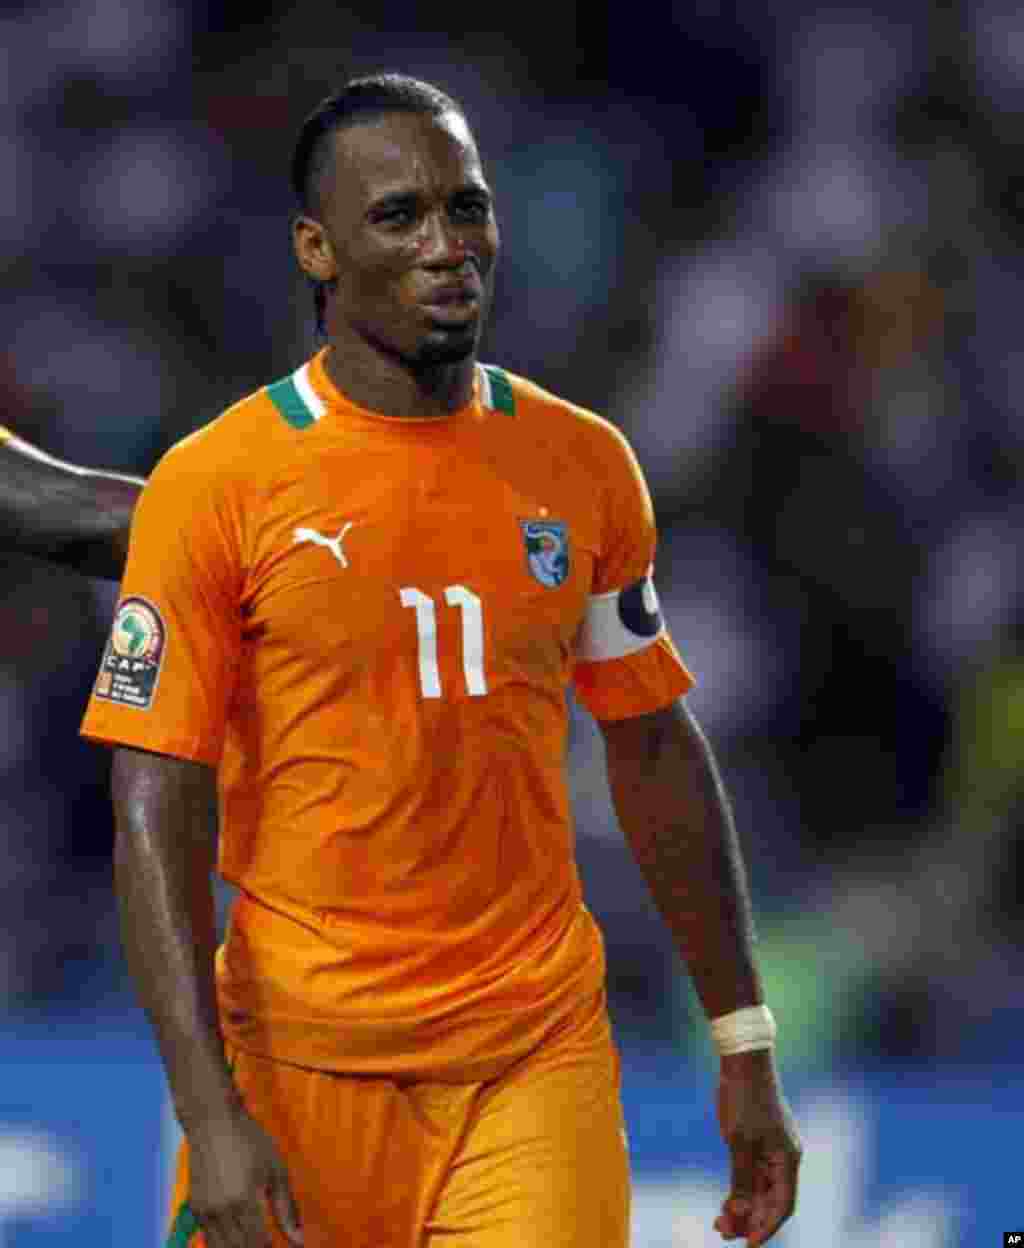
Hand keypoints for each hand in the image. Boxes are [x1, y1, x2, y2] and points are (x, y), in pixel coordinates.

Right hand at [186, 1104, 303, 1247]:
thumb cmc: (249, 1140)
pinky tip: (238, 1240)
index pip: (259, 1245)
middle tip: (270, 1246)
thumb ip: (286, 1207)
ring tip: (256, 1243)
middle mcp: (220, 1212)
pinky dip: (224, 1245)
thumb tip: (299, 1240)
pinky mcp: (195, 1209)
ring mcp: (204, 1212)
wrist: (212, 1120)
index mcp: (244, 1201)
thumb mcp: (275, 1169)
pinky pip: (209, 1239)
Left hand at [714, 1049, 800, 1244]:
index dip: (766, 1227)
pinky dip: (741, 1191)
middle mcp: (784, 1158)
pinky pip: (753, 1175)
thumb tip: (743, 1214)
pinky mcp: (758, 1142)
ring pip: (761, 1190)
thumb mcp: (739, 1142)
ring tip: (720, 1223)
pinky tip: (726, 1202)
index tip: (748, 1245)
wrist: (742, 1060)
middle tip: (723, 1233)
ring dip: (743, 1208)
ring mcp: (772, 1150)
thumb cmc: (744, 1098)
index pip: (782, 1205)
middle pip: (771, 1201)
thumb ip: (742, 1179)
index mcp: (787, 1159)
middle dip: (750, 1220)